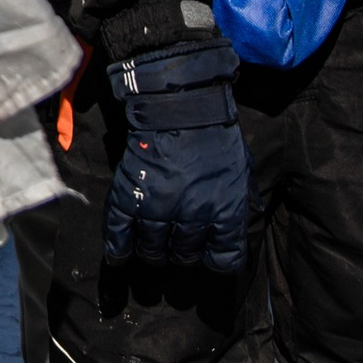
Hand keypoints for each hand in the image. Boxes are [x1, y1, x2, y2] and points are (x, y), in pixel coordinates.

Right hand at [103, 37, 249, 271]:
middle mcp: (193, 217)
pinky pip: (120, 232)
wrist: (180, 103)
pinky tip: (118, 257)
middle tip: (177, 250)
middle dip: (182, 254)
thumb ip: (243, 199)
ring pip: (153, 248)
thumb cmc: (216, 133)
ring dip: (153, 253)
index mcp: (224, 211)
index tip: (210, 258)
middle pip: (185, 254)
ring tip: (152, 251)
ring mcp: (158, 208)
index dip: (215, 260)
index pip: (223, 257)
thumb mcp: (242, 168)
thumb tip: (245, 218)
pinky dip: (118, 248)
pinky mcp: (130, 197)